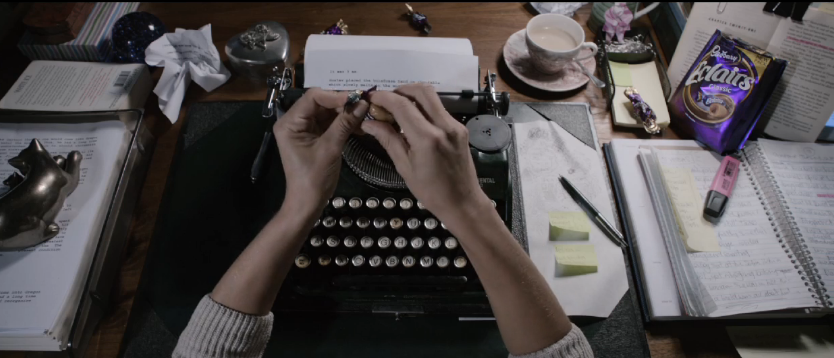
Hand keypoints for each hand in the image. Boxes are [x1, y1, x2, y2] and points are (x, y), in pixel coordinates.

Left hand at [273, 88, 367, 213]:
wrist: (308, 202)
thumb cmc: (314, 178)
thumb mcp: (330, 148)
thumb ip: (345, 124)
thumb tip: (363, 103)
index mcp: (290, 122)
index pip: (313, 97)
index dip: (336, 95)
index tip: (357, 98)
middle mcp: (294, 121)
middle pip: (321, 102)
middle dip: (343, 103)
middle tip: (365, 103)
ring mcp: (304, 129)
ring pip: (328, 112)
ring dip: (346, 112)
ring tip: (365, 112)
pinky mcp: (314, 136)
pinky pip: (330, 123)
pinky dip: (344, 123)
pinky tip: (360, 124)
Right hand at [361, 84, 490, 221]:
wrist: (463, 203)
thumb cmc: (431, 192)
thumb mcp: (404, 167)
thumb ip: (388, 140)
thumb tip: (368, 123)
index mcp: (427, 138)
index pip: (402, 105)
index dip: (384, 97)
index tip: (371, 99)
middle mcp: (444, 126)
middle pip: (422, 90)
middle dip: (400, 90)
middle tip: (386, 102)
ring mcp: (455, 125)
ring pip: (432, 97)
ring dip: (412, 97)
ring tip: (397, 110)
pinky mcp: (460, 128)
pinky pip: (439, 109)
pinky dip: (423, 108)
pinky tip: (412, 121)